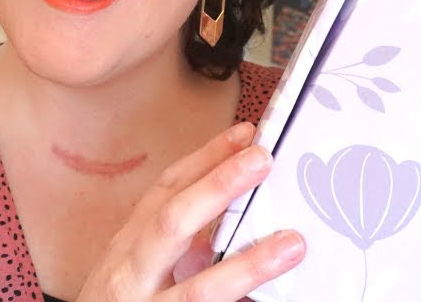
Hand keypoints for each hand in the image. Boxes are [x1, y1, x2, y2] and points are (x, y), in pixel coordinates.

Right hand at [76, 121, 305, 301]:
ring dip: (248, 266)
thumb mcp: (140, 267)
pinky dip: (238, 300)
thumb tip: (239, 218)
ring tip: (291, 245)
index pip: (166, 190)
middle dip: (218, 188)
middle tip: (262, 160)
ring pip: (197, 291)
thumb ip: (182, 243)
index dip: (205, 158)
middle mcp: (129, 275)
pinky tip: (264, 299)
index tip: (243, 134)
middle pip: (172, 224)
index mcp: (129, 247)